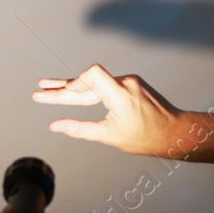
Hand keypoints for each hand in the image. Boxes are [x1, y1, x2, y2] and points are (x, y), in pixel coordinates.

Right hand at [34, 64, 187, 156]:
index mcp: (121, 94)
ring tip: (48, 87)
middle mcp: (125, 82)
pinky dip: (89, 90)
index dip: (74, 83)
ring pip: (95, 82)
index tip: (58, 95)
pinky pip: (105, 84)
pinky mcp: (130, 84)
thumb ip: (80, 129)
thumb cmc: (145, 138)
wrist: (174, 132)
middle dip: (63, 87)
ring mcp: (129, 81)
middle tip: (39, 89)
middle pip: (87, 79)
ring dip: (73, 87)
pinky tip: (74, 91)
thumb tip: (54, 125)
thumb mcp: (110, 136)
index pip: (92, 74)